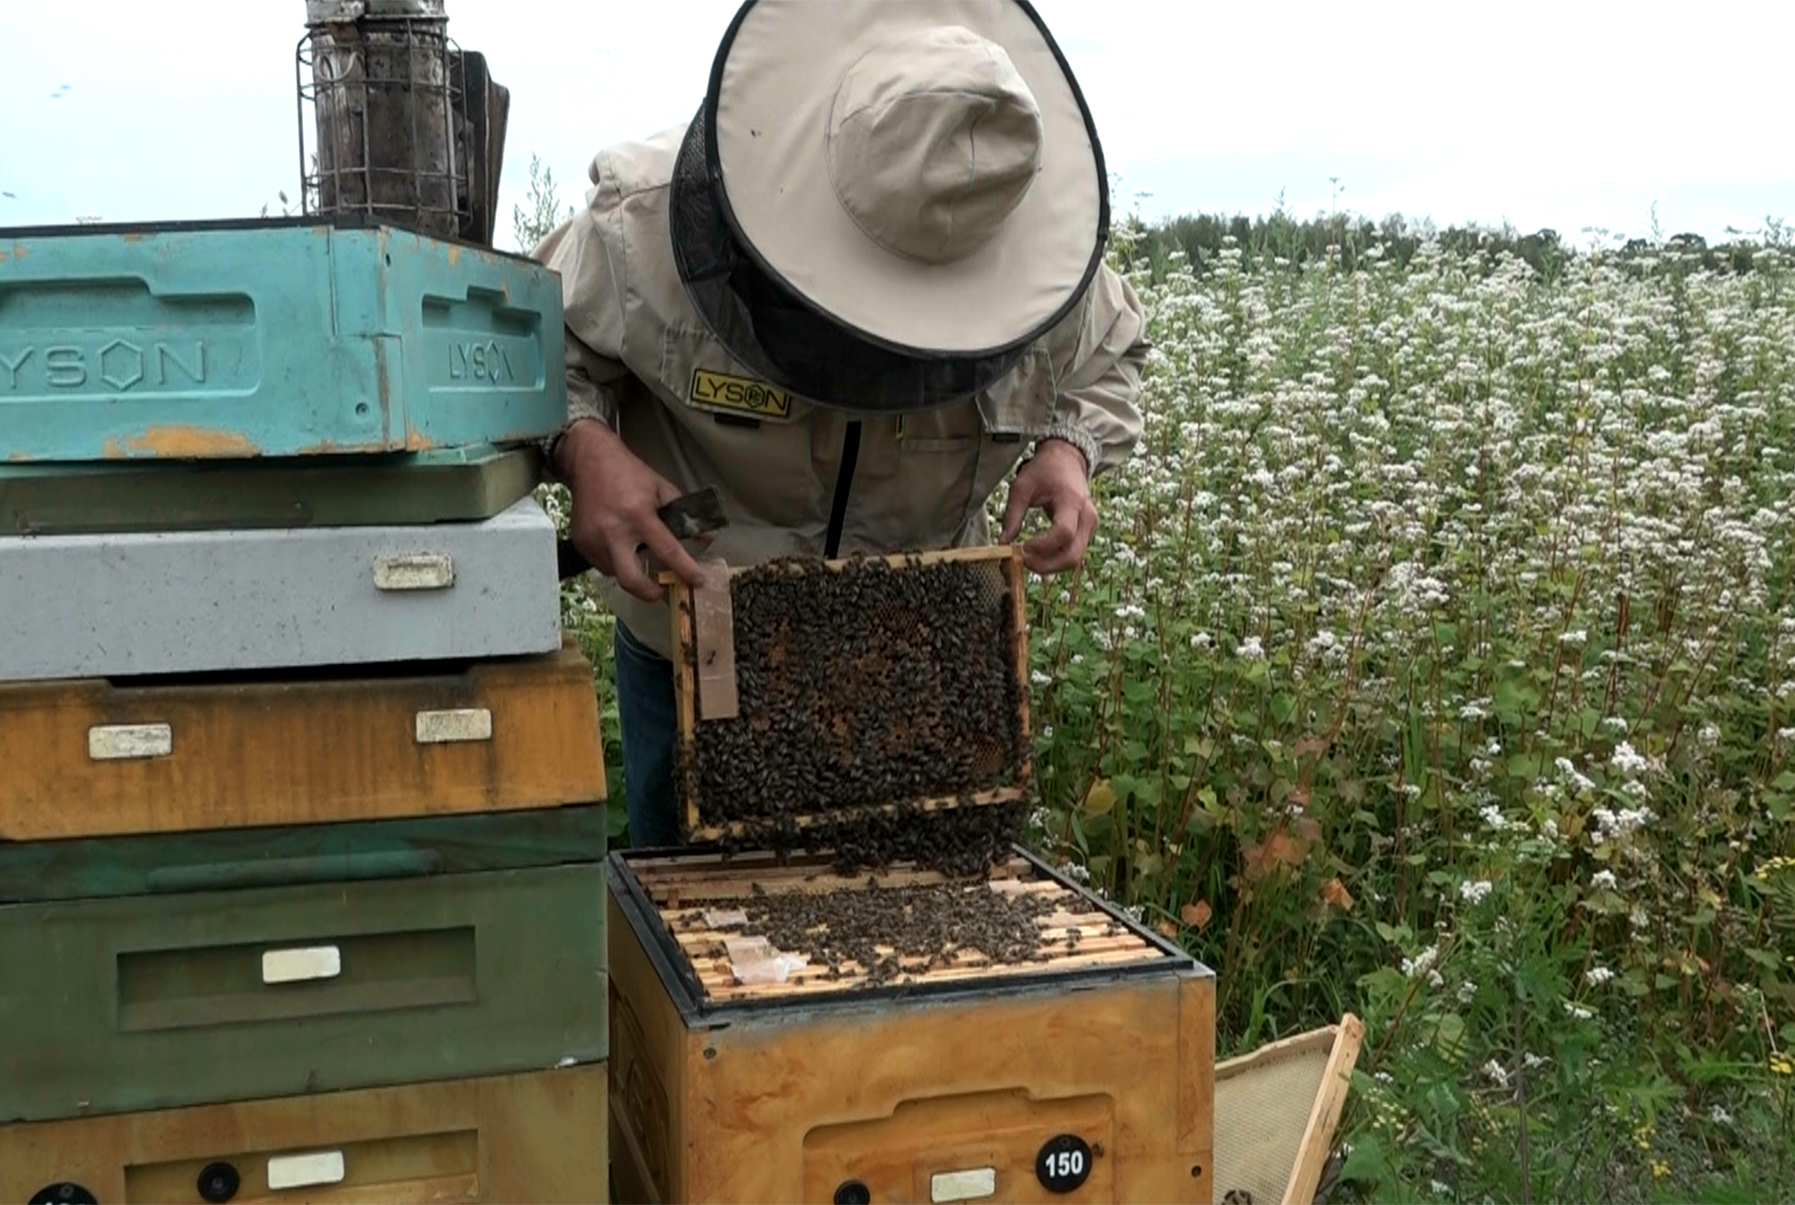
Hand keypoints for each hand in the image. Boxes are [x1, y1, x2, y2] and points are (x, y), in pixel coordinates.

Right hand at [557, 420, 704, 601]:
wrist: (589, 461)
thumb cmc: (629, 473)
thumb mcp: (662, 488)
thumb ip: (684, 515)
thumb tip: (704, 539)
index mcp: (638, 515)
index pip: (667, 551)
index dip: (685, 570)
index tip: (697, 582)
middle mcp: (613, 531)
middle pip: (631, 580)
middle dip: (650, 593)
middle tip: (662, 591)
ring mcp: (594, 539)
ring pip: (617, 574)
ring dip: (632, 571)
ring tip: (637, 553)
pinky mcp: (581, 543)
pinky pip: (602, 565)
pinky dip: (616, 562)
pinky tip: (620, 545)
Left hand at [999, 438, 1096, 573]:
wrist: (1067, 460)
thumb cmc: (1044, 471)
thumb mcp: (1022, 486)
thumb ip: (1012, 514)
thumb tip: (1003, 542)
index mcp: (1072, 502)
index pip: (1063, 533)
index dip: (1042, 546)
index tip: (1021, 548)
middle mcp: (1087, 517)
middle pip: (1072, 555)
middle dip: (1046, 565)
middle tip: (1022, 562)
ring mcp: (1091, 527)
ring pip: (1074, 560)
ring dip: (1050, 567)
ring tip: (1026, 560)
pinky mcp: (1087, 533)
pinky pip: (1073, 555)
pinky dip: (1055, 561)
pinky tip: (1037, 557)